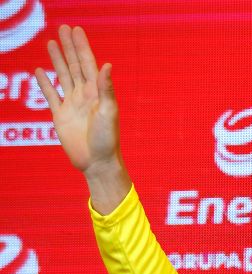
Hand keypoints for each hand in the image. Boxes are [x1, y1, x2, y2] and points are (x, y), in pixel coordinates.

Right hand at [35, 25, 120, 174]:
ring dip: (57, 60)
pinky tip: (39, 71)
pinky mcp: (61, 116)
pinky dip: (45, 84)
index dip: (81, 47)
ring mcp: (72, 105)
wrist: (97, 162)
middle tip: (62, 29)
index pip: (88, 64)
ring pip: (63, 77)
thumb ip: (105, 89)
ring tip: (51, 43)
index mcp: (98, 93)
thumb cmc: (107, 139)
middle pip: (75, 66)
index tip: (75, 30)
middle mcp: (85, 96)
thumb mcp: (108, 112)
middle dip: (69, 48)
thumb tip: (107, 65)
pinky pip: (51, 96)